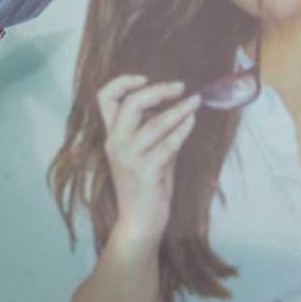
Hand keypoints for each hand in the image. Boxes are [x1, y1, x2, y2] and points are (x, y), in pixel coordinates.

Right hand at [96, 73, 201, 248]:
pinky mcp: (145, 172)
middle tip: (181, 87)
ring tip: (195, 102)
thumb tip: (173, 104)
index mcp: (112, 136)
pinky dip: (182, 129)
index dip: (123, 82)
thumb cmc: (146, 186)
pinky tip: (192, 122)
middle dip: (158, 91)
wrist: (140, 223)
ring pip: (154, 123)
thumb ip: (152, 129)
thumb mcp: (145, 152)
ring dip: (179, 109)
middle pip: (131, 103)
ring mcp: (129, 158)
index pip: (105, 98)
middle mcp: (116, 144)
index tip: (145, 78)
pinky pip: (167, 144)